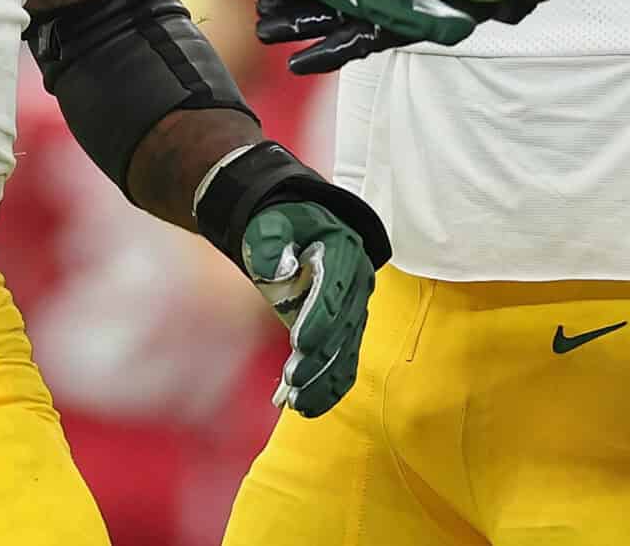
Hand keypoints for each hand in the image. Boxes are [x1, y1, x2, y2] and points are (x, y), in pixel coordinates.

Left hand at [240, 199, 376, 416]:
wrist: (307, 229)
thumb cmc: (286, 227)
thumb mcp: (273, 223)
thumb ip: (272, 241)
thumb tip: (277, 271)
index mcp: (343, 251)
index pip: (334, 289)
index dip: (319, 317)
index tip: (299, 342)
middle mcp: (358, 281)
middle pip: (343, 325)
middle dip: (320, 356)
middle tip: (294, 381)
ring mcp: (357, 307)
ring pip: (348, 349)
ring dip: (326, 379)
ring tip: (300, 404)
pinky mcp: (349, 328)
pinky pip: (347, 360)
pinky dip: (333, 385)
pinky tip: (313, 406)